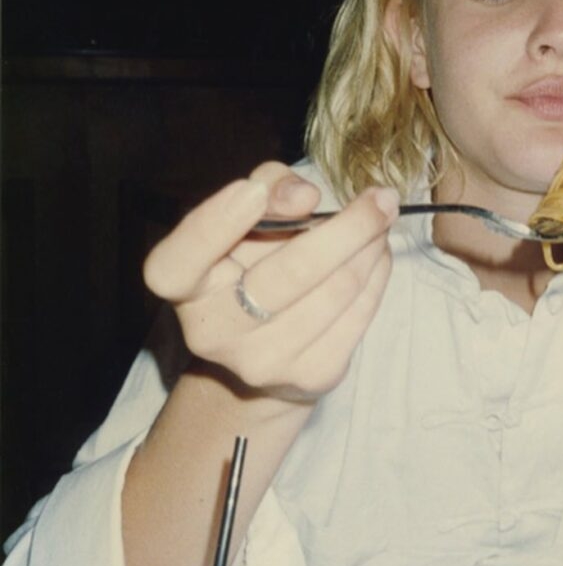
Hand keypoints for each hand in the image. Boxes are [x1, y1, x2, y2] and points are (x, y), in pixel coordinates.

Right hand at [143, 163, 398, 404]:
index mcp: (186, 290)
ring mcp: (264, 362)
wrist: (269, 351)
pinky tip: (378, 257)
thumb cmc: (254, 262)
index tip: (251, 190)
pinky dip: (378, 276)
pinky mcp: (311, 377)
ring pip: (337, 291)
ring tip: (381, 224)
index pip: (177, 265)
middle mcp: (214, 333)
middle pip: (288, 275)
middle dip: (347, 228)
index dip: (213, 226)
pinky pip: (360, 314)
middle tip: (382, 198)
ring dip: (371, 248)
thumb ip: (268, 188)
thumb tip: (305, 197)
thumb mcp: (247, 217)